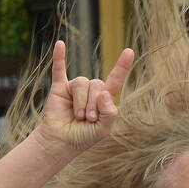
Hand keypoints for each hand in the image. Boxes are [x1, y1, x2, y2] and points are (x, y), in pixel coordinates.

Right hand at [34, 41, 134, 160]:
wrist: (61, 142)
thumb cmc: (83, 137)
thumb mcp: (103, 130)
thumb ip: (110, 114)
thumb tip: (105, 93)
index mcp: (104, 100)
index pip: (115, 80)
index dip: (122, 66)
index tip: (129, 51)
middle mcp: (91, 91)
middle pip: (97, 84)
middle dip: (93, 103)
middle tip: (88, 119)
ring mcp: (75, 88)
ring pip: (81, 82)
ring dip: (81, 102)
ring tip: (78, 116)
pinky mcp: (59, 88)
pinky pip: (59, 69)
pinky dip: (59, 58)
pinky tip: (60, 45)